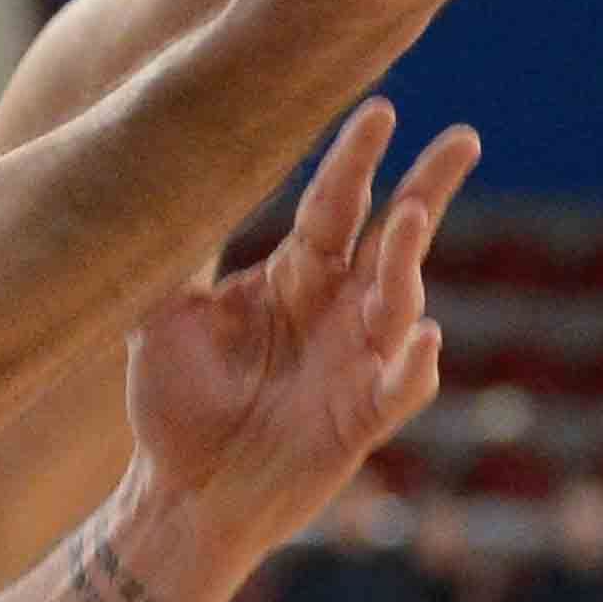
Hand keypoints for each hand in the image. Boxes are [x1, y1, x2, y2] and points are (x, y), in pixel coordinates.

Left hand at [126, 101, 473, 548]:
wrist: (179, 493)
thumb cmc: (174, 406)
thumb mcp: (158, 321)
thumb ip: (164, 258)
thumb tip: (138, 180)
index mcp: (294, 276)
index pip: (335, 204)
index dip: (356, 159)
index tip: (380, 108)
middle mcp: (338, 310)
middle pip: (394, 237)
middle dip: (428, 187)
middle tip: (463, 138)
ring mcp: (357, 362)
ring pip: (400, 300)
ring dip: (405, 261)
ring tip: (411, 218)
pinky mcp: (362, 419)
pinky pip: (400, 387)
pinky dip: (415, 364)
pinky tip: (421, 336)